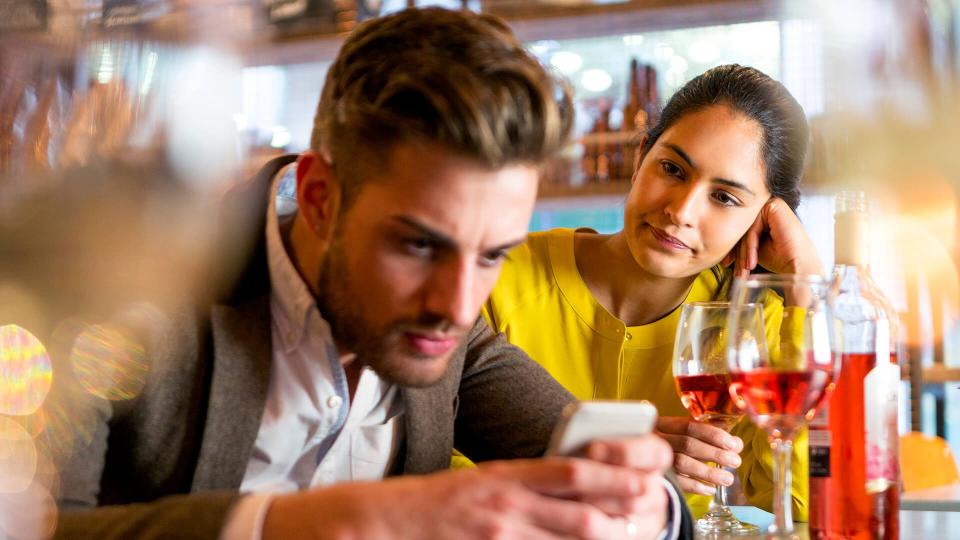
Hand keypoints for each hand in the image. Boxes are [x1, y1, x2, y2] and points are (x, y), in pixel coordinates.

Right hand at [264, 456, 668, 539]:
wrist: (379, 523)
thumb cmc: (431, 503)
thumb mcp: (480, 482)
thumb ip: (524, 486)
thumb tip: (571, 491)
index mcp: (507, 474)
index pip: (573, 468)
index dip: (616, 471)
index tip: (646, 472)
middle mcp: (508, 502)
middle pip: (583, 509)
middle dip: (623, 512)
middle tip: (651, 511)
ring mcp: (500, 533)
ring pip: (571, 538)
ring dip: (605, 536)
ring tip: (631, 532)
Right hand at [655, 416, 742, 495]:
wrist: (635, 466)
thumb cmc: (668, 448)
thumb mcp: (682, 436)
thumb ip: (707, 436)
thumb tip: (735, 442)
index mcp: (663, 424)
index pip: (689, 425)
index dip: (712, 434)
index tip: (732, 443)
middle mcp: (657, 439)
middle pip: (687, 444)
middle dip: (715, 453)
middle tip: (735, 461)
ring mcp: (653, 458)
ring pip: (683, 463)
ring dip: (709, 472)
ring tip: (727, 479)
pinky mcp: (656, 477)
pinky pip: (677, 482)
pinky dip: (695, 486)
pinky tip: (710, 489)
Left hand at [734, 197, 822, 278]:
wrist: (799, 267)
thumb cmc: (780, 259)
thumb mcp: (753, 248)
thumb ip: (740, 240)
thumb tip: (718, 242)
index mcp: (764, 215)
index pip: (741, 229)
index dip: (733, 248)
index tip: (726, 264)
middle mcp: (768, 207)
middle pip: (742, 228)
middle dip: (738, 253)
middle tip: (737, 271)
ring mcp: (772, 204)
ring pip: (746, 229)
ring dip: (744, 253)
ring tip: (745, 270)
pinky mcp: (775, 205)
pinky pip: (753, 227)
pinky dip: (751, 246)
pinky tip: (753, 262)